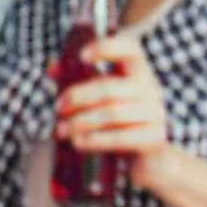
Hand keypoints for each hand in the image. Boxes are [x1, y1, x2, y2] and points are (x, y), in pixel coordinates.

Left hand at [56, 34, 169, 188]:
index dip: (106, 48)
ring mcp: (155, 113)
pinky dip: (95, 140)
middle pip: (109, 87)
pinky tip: (77, 143)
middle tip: (58, 108)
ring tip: (61, 131)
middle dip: (78, 97)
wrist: (146, 159)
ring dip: (81, 122)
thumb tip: (51, 69)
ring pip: (112, 113)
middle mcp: (150, 88)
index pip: (129, 49)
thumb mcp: (99, 99)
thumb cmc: (117, 123)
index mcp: (138, 71)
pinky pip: (120, 137)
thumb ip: (77, 80)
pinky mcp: (154, 138)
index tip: (81, 57)